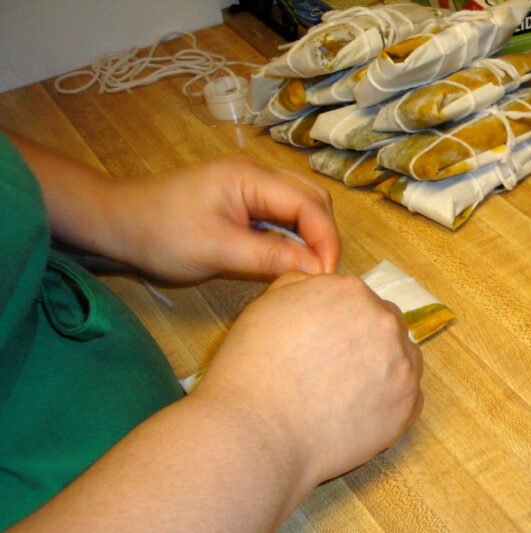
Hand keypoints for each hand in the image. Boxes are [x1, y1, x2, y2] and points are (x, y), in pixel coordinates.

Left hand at [113, 156, 341, 281]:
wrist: (119, 223)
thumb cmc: (161, 234)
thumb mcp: (217, 251)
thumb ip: (270, 258)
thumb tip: (316, 270)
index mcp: (250, 177)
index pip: (308, 204)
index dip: (325, 239)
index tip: (326, 276)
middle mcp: (257, 174)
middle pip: (313, 199)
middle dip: (325, 236)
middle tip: (321, 275)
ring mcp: (252, 185)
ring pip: (302, 206)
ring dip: (312, 237)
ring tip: (309, 270)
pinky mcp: (245, 200)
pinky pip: (284, 215)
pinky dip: (295, 237)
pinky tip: (290, 260)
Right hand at [191, 272, 423, 491]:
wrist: (260, 430)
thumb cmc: (253, 369)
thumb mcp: (265, 305)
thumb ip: (299, 286)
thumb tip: (315, 284)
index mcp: (351, 292)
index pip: (360, 300)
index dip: (343, 323)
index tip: (327, 344)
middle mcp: (384, 322)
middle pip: (386, 327)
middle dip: (367, 344)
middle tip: (336, 370)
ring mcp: (402, 365)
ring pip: (404, 361)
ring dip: (384, 371)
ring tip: (348, 393)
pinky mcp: (407, 406)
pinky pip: (408, 398)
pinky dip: (389, 404)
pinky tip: (359, 413)